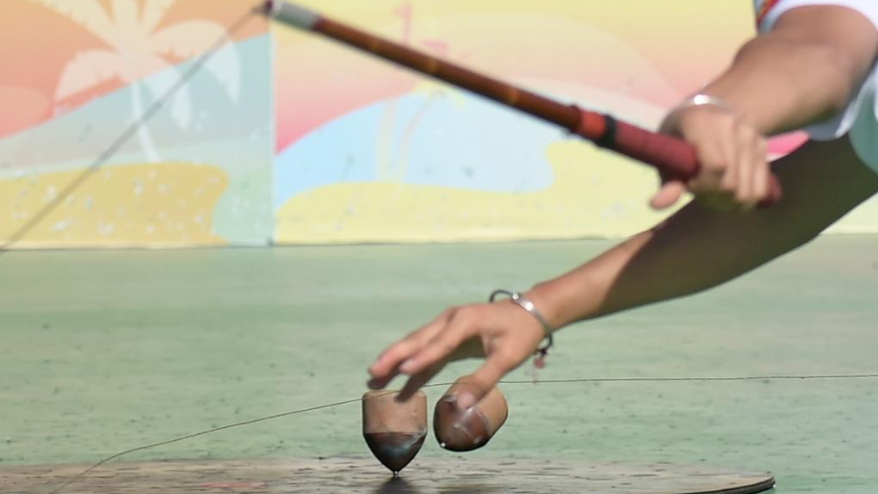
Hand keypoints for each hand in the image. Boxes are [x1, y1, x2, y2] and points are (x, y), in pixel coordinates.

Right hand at [367, 299, 546, 403]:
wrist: (529, 312)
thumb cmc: (520, 333)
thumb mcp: (507, 358)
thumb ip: (484, 380)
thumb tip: (461, 405)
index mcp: (465, 321)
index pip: (439, 343)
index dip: (421, 358)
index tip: (401, 371)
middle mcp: (451, 319)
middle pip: (418, 340)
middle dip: (395, 357)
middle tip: (373, 371)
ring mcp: (448, 326)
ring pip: (417, 344)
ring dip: (397, 360)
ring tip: (374, 376)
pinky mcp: (449, 336)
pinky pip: (427, 351)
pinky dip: (414, 365)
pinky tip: (400, 381)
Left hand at [652, 103, 769, 210]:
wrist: (709, 110)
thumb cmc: (680, 136)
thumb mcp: (667, 155)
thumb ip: (667, 181)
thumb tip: (656, 205)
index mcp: (701, 122)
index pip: (716, 167)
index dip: (702, 186)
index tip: (690, 183)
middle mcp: (731, 125)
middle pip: (731, 184)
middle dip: (713, 197)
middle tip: (700, 189)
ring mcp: (750, 135)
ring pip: (747, 191)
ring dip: (728, 202)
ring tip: (713, 190)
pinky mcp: (763, 146)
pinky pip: (759, 189)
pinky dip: (745, 199)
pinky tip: (730, 192)